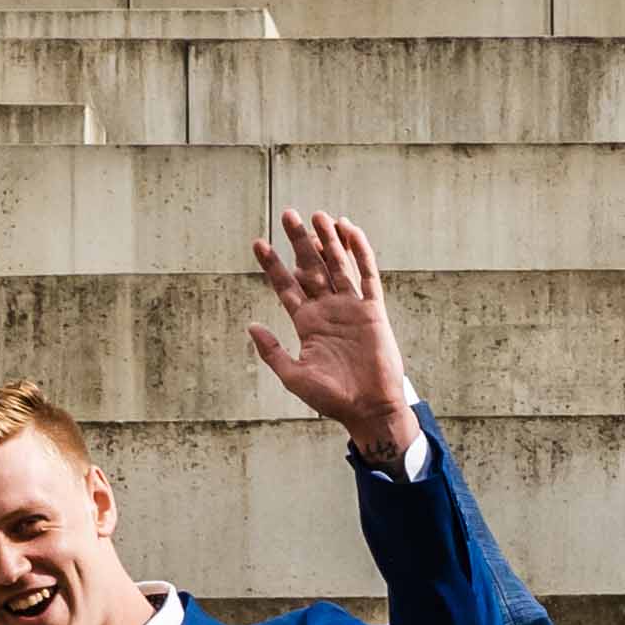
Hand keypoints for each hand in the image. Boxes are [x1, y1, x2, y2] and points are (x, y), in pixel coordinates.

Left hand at [247, 207, 424, 466]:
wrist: (368, 410)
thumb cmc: (331, 399)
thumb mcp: (293, 376)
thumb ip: (272, 352)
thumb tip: (251, 326)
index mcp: (307, 323)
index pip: (286, 286)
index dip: (272, 264)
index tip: (259, 242)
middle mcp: (327, 310)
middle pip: (312, 267)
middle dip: (300, 242)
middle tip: (288, 214)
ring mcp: (351, 308)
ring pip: (338, 265)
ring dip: (328, 240)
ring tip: (318, 215)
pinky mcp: (373, 312)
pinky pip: (367, 275)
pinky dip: (360, 252)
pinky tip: (351, 230)